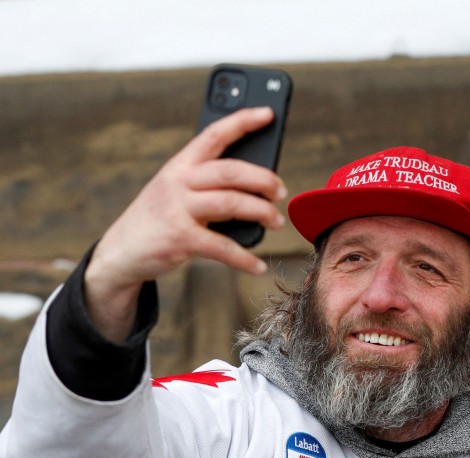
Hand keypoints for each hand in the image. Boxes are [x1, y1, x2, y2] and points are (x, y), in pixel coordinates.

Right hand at [83, 106, 288, 341]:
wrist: (121, 251)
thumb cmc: (160, 218)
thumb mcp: (176, 190)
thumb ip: (206, 182)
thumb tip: (256, 182)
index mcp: (181, 165)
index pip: (214, 135)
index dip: (242, 121)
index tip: (267, 113)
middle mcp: (178, 182)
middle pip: (230, 171)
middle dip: (263, 179)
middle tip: (281, 191)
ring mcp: (178, 210)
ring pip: (232, 203)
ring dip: (262, 213)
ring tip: (277, 221)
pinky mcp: (180, 239)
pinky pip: (223, 247)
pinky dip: (245, 259)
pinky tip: (258, 266)